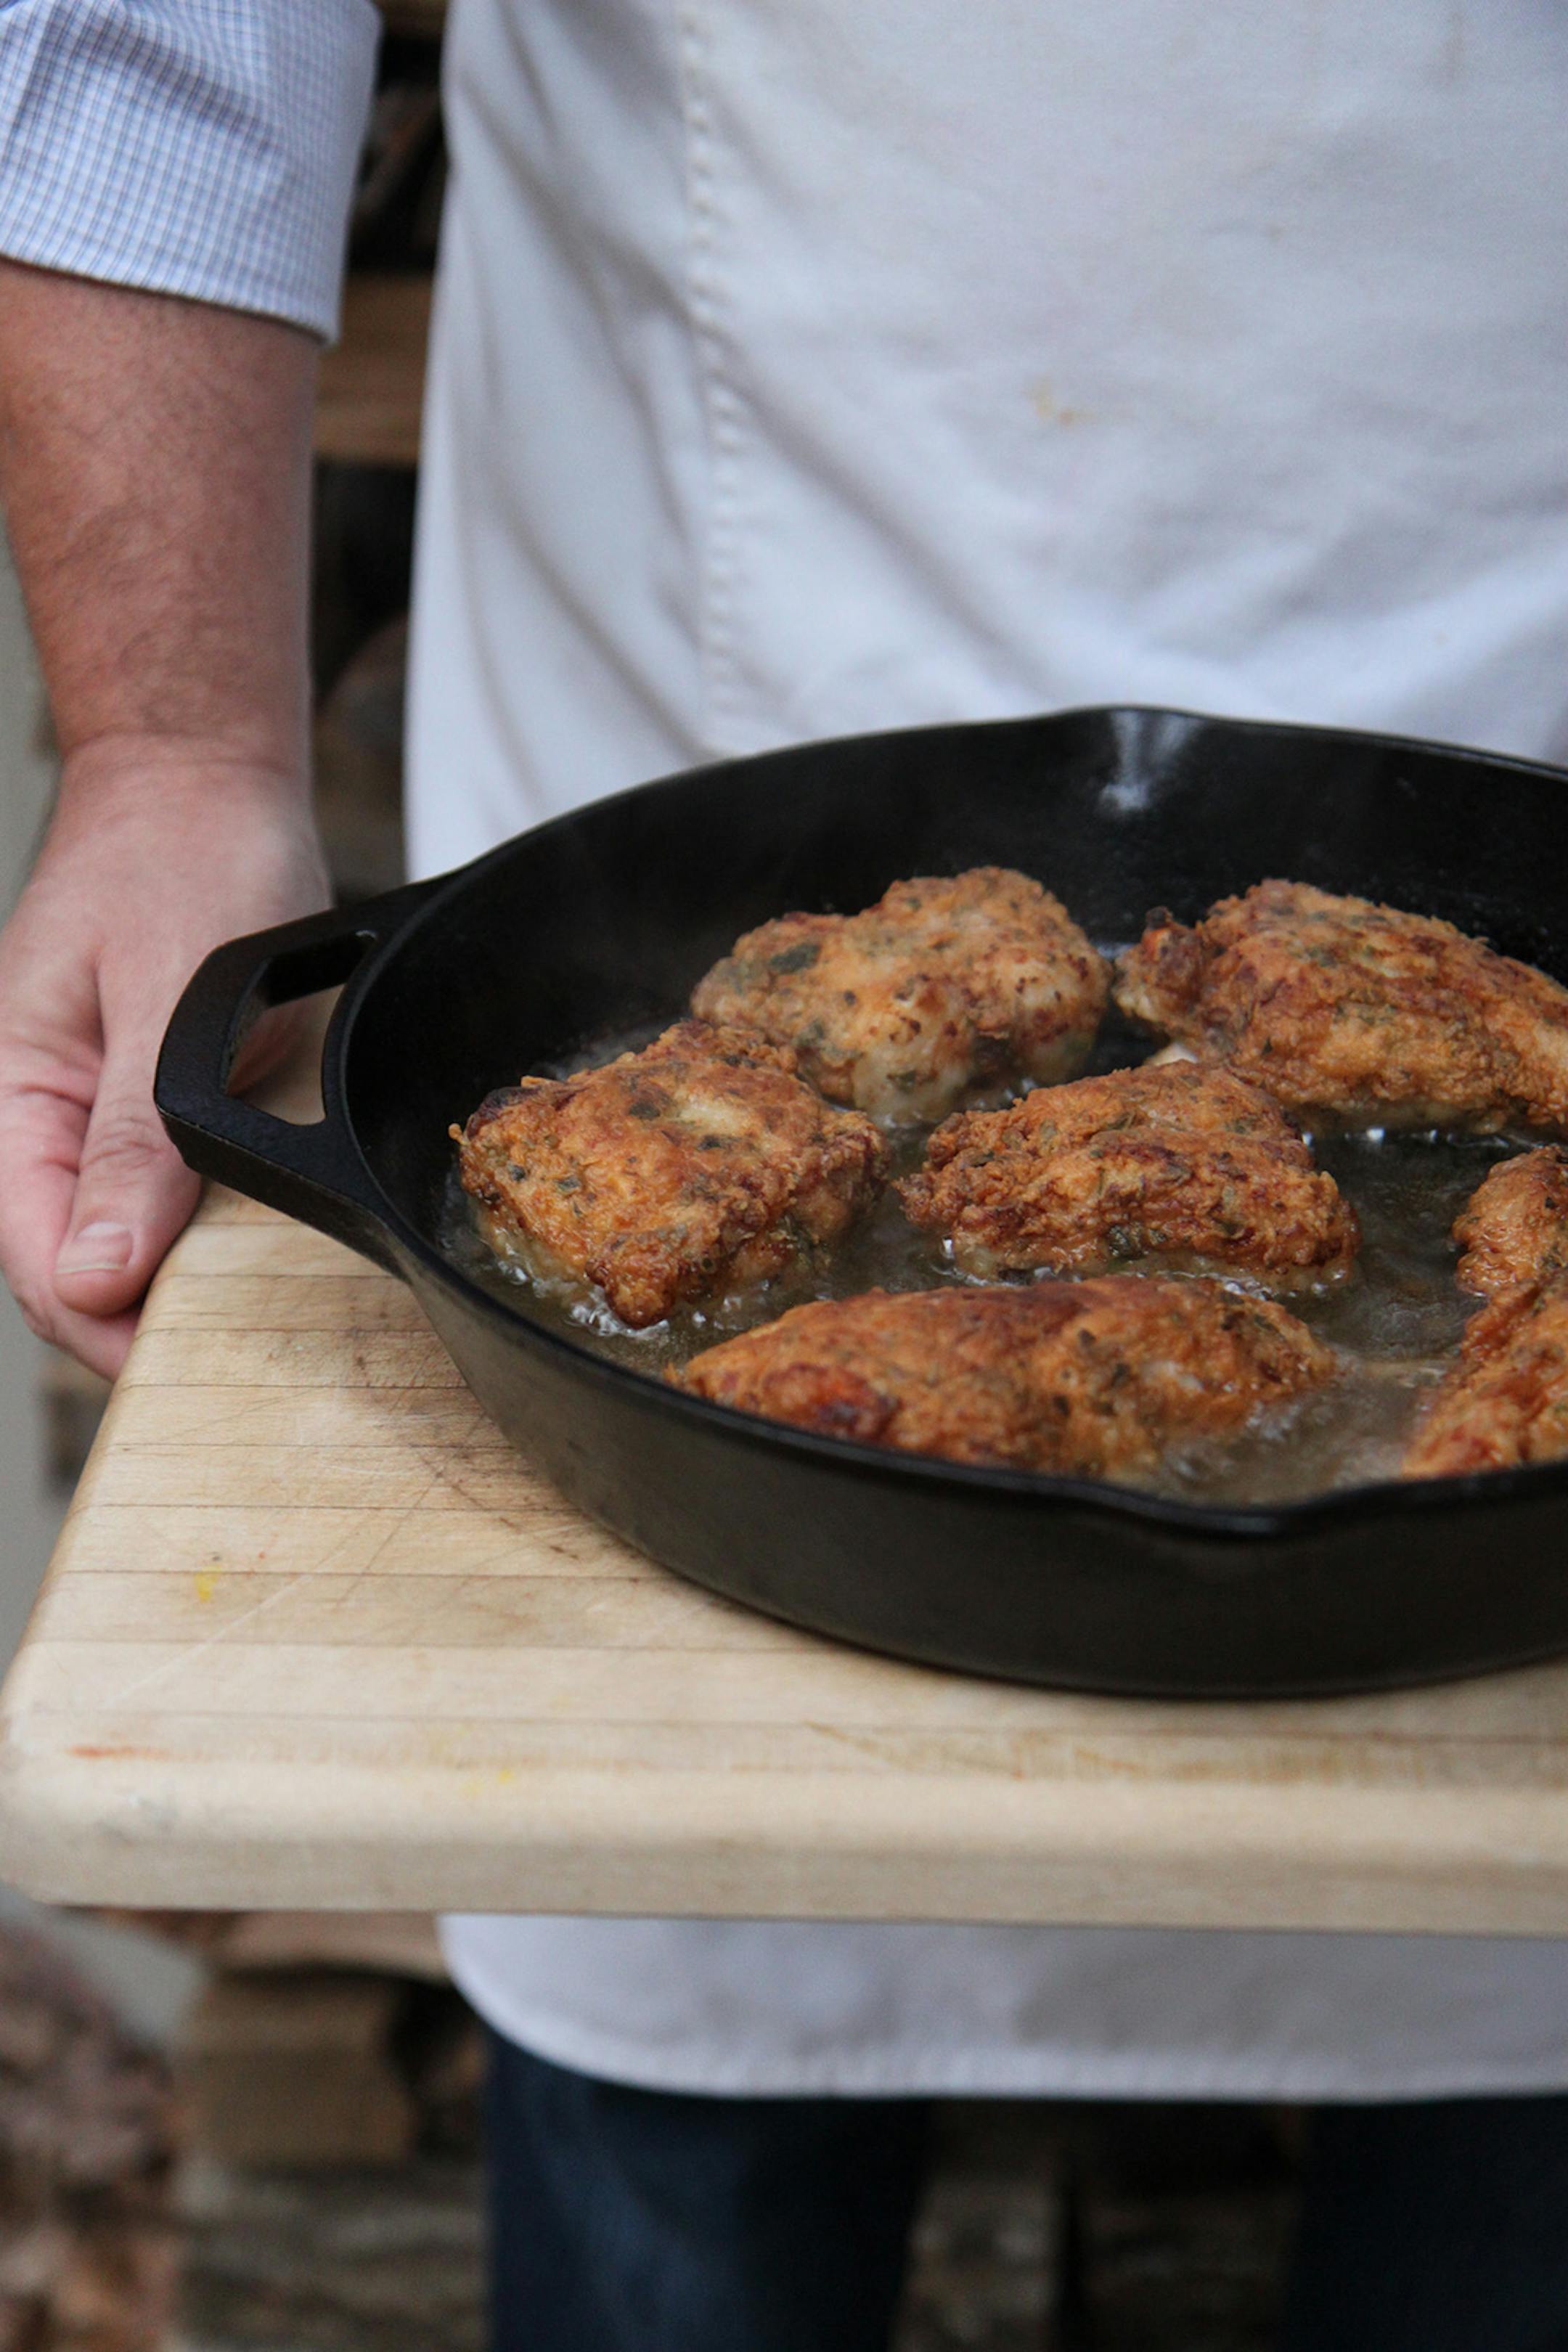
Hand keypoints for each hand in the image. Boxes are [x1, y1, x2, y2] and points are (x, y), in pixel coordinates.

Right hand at [0, 740, 329, 1376]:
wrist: (203, 781)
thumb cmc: (184, 856)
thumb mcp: (171, 995)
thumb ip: (135, 1139)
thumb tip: (100, 1274)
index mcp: (10, 1092)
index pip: (37, 1259)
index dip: (107, 1328)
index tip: (188, 1362)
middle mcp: (35, 1116)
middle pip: (71, 1268)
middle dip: (141, 1319)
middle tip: (245, 1348)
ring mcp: (85, 1117)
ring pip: (115, 1243)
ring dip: (174, 1280)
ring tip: (253, 1304)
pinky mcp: (138, 1110)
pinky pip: (158, 1197)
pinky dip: (202, 1227)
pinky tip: (253, 1236)